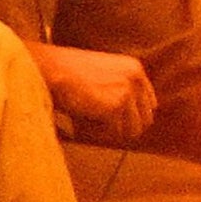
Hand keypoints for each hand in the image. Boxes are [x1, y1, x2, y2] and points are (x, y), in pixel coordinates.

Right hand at [36, 43, 155, 141]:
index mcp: (134, 68)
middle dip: (124, 128)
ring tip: (88, 121)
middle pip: (145, 121)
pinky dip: (98, 132)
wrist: (50, 69)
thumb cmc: (67, 73)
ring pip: (131, 130)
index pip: (150, 104)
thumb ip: (120, 91)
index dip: (133, 117)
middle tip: (101, 127)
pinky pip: (114, 133)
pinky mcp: (116, 106)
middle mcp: (136, 78)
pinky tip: (82, 120)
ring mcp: (127, 92)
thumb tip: (131, 123)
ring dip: (110, 131)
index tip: (117, 123)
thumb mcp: (103, 75)